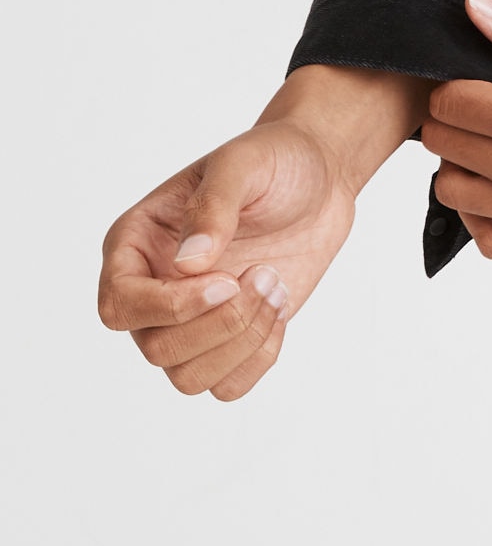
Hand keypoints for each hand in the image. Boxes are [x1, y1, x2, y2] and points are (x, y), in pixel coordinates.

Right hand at [98, 65, 427, 399]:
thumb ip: (213, 207)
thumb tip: (187, 265)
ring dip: (243, 341)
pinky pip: (227, 386)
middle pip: (156, 350)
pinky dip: (258, 358)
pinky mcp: (229, 339)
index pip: (119, 305)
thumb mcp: (242, 163)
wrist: (319, 177)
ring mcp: (189, 319)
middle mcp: (153, 289)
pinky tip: (279, 311)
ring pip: (187, 377)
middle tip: (265, 273)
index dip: (169, 307)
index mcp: (135, 245)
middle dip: (221, 323)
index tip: (226, 281)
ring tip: (275, 286)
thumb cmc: (272, 160)